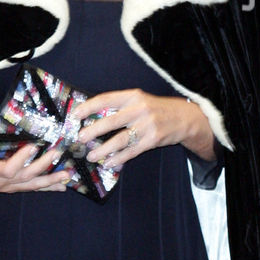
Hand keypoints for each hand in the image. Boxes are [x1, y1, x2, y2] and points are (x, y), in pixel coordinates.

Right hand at [0, 114, 71, 192]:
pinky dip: (47, 187)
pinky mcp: (13, 186)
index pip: (8, 169)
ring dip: (51, 180)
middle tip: (58, 153)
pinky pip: (32, 188)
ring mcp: (8, 185)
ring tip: (67, 175)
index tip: (33, 146)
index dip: (21, 159)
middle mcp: (1, 181)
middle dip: (44, 166)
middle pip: (26, 176)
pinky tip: (62, 186)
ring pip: (32, 185)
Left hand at [77, 89, 214, 168]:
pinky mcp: (152, 140)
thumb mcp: (139, 101)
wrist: (184, 118)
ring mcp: (146, 126)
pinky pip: (131, 151)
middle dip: (93, 131)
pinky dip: (119, 158)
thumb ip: (120, 106)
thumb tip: (93, 117)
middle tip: (80, 138)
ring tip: (91, 155)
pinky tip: (109, 163)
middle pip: (111, 121)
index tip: (75, 115)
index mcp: (132, 96)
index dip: (89, 107)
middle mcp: (139, 110)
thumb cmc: (156, 109)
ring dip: (103, 149)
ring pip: (120, 140)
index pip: (105, 99)